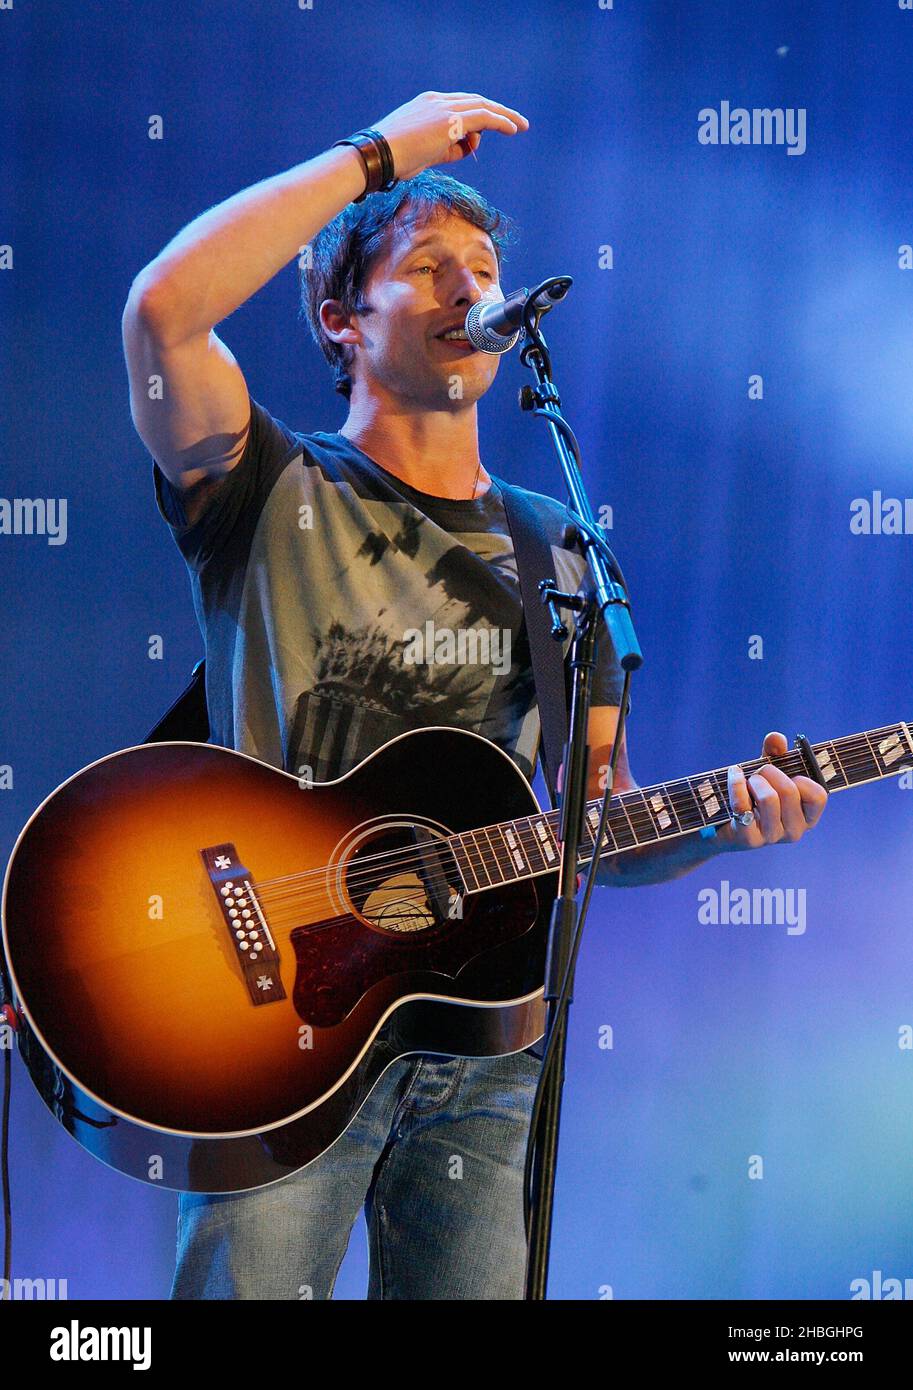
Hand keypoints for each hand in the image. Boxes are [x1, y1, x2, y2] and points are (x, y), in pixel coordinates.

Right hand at [373, 91, 528, 181]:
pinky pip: (483, 117)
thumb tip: (467, 149)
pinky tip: (513, 129)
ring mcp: (444, 108)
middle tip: (516, 121)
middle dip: (497, 111)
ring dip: (504, 116)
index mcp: (428, 104)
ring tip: (521, 126)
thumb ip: (447, 148)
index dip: (478, 116)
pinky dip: (500, 122)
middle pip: (475, 101)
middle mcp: (437, 101)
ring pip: (483, 106)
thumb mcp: (425, 153)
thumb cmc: (395, 159)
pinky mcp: (450, 120)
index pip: (460, 105)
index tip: (490, 129)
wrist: (378, 156)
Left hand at [715, 730, 827, 850]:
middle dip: (769, 772)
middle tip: (759, 773)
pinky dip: (736, 784)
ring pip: (769, 797)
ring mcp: (773, 837)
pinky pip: (743, 805)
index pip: (818, 796)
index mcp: (808, 817)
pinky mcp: (749, 840)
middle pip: (789, 791)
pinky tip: (733, 775)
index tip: (788, 775)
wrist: (724, 823)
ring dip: (754, 780)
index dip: (801, 779)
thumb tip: (776, 738)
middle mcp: (795, 831)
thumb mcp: (769, 774)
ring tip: (747, 780)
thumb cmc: (754, 796)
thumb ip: (776, 754)